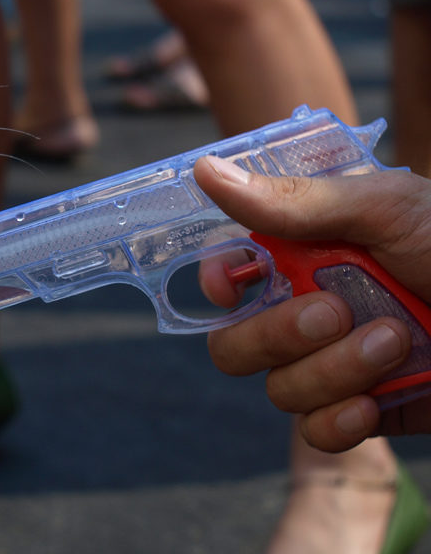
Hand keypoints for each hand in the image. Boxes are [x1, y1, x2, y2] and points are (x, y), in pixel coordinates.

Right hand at [193, 155, 430, 451]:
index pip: (228, 275)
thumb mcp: (385, 211)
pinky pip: (317, 432)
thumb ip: (292, 202)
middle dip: (276, 334)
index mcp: (307, 255)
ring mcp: (335, 366)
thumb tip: (204, 169)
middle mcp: (310, 311)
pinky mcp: (366, 412)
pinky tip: (377, 401)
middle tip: (334, 311)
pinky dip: (341, 420)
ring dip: (334, 370)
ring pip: (279, 389)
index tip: (235, 283)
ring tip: (398, 341)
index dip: (217, 282)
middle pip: (235, 343)